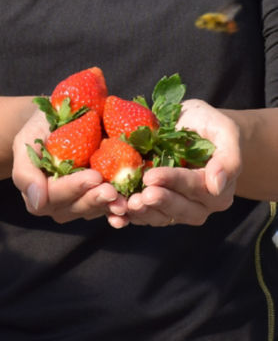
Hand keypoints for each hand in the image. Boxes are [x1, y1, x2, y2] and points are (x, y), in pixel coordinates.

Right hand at [12, 109, 127, 226]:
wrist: (59, 120)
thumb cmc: (40, 129)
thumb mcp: (26, 143)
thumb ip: (26, 172)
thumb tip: (37, 201)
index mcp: (40, 192)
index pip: (54, 195)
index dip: (74, 187)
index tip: (94, 176)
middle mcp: (60, 202)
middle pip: (76, 207)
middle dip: (94, 199)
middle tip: (111, 190)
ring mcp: (80, 201)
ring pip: (94, 209)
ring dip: (109, 206)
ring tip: (124, 200)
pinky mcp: (99, 196)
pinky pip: (109, 207)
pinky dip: (120, 209)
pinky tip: (131, 208)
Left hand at [126, 99, 241, 225]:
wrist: (190, 128)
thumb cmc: (208, 126)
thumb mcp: (224, 131)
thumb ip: (229, 158)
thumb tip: (217, 185)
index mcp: (218, 188)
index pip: (197, 187)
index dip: (174, 182)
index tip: (151, 176)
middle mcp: (201, 204)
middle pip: (181, 210)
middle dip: (159, 202)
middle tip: (138, 197)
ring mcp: (178, 208)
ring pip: (162, 217)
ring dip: (143, 213)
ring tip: (126, 204)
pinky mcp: (158, 207)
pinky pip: (146, 216)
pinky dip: (130, 217)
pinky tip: (115, 214)